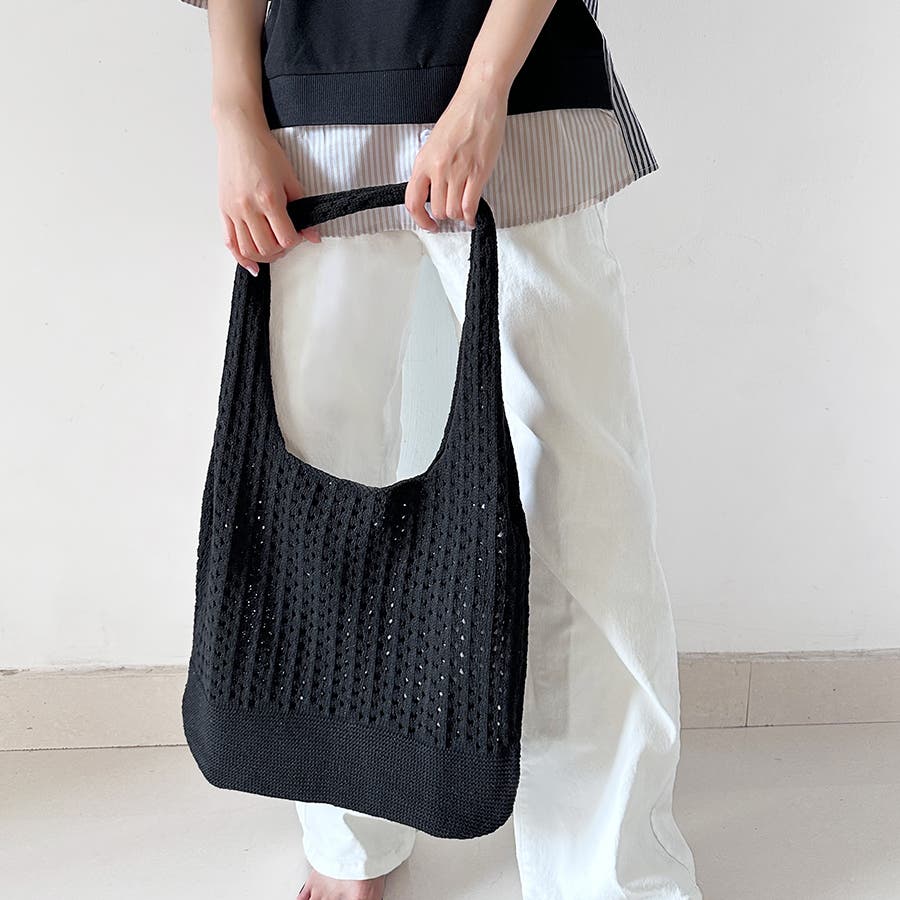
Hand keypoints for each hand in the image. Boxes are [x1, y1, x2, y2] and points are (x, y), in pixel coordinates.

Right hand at [215, 110, 320, 275]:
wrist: (239, 134)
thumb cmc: (265, 151)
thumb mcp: (291, 179)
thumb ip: (303, 209)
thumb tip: (313, 236)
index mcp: (269, 199)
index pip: (286, 238)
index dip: (296, 241)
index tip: (298, 234)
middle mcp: (249, 208)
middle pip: (266, 248)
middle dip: (280, 252)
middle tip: (285, 243)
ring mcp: (234, 210)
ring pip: (247, 250)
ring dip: (262, 257)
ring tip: (271, 251)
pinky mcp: (223, 210)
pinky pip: (229, 241)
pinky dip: (240, 257)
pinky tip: (251, 263)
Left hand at [405, 80, 507, 230]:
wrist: (479, 100)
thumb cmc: (460, 117)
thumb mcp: (434, 143)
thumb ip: (431, 168)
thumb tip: (433, 190)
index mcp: (424, 161)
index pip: (412, 201)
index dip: (420, 219)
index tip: (428, 224)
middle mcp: (438, 168)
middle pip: (437, 209)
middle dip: (445, 215)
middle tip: (451, 213)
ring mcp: (458, 171)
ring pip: (453, 211)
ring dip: (458, 215)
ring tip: (463, 212)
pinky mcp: (478, 172)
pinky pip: (470, 205)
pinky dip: (471, 216)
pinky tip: (472, 216)